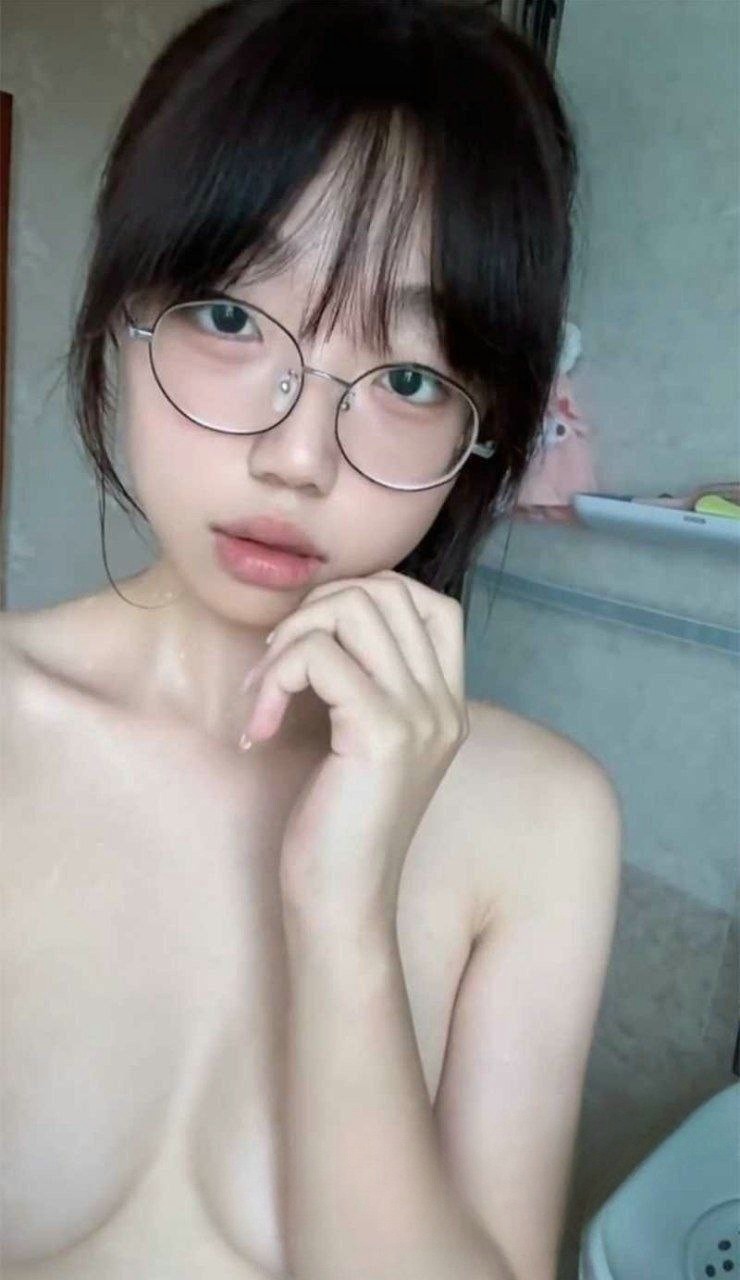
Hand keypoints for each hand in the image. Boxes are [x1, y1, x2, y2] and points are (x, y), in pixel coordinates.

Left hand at [239, 570, 469, 930]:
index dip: (366, 595)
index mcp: (447, 703)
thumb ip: (367, 683)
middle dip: (314, 609)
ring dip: (288, 639)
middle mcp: (444, 703)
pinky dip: (272, 678)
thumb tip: (320, 617)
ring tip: (263, 692)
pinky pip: (317, 657)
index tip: (315, 641)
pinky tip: (259, 726)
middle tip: (276, 664)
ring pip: (350, 611)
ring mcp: (420, 715)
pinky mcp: (381, 732)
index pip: (430, 601)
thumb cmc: (338, 827)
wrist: (342, 902)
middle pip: (386, 591)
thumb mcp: (364, 743)